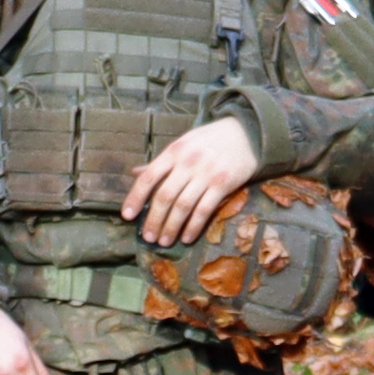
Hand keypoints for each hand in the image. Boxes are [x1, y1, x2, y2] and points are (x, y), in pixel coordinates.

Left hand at [121, 113, 263, 245]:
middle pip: (165, 196)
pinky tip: (186, 238)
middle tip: (148, 237)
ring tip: (164, 241)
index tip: (127, 216)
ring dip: (171, 227)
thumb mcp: (183, 144)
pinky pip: (205, 210)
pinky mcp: (224, 184)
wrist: (246, 132)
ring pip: (183, 206)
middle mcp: (188, 162)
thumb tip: (135, 172)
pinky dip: (193, 226)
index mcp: (174, 151)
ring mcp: (206, 173)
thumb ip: (161, 162)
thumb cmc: (210, 140)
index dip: (135, 197)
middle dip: (153, 219)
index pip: (148, 177)